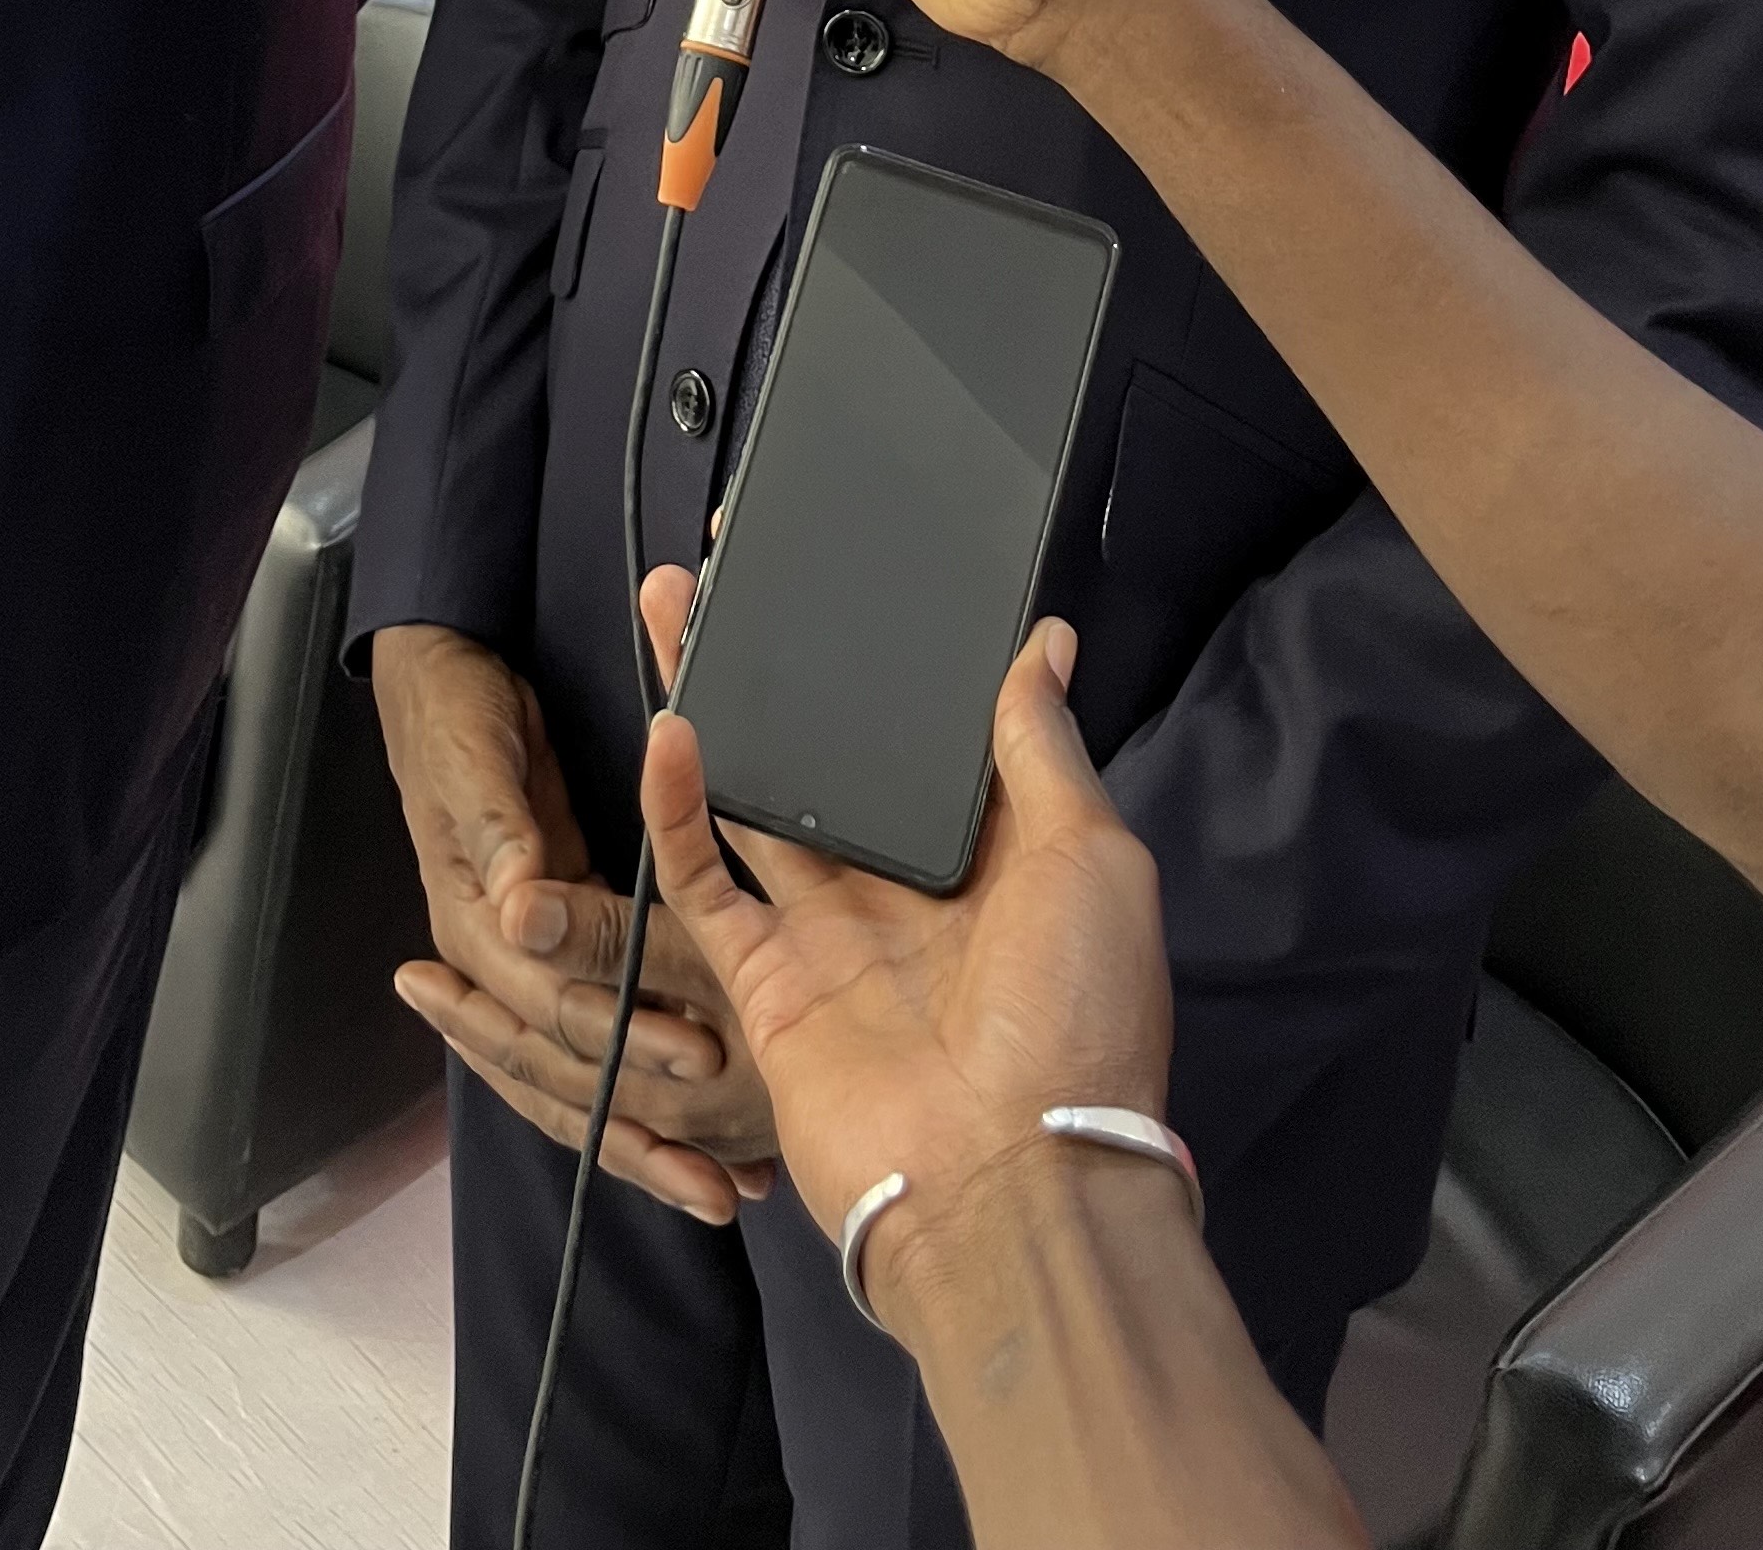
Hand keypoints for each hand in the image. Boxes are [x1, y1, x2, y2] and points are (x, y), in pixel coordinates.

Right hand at [372, 622, 779, 1222]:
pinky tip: (699, 1137)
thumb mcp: (475, 766)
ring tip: (719, 1196)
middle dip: (645, 1120)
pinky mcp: (555, 950)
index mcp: (472, 925)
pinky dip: (639, 1086)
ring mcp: (523, 963)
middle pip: (567, 1065)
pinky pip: (593, 1039)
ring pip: (577, 1076)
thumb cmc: (456, 718)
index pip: (553, 1002)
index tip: (701, 1057)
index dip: (627, 1034)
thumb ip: (501, 836)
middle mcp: (496, 959)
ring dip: (644, 1138)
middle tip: (724, 1177)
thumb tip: (521, 910)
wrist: (437, 682)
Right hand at [636, 569, 1172, 1252]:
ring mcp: (830, 933)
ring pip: (755, 795)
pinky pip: (706, 882)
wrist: (1007, 1186)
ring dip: (713, 702)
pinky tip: (669, 731)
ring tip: (672, 608)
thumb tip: (1044, 644)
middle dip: (782, 667)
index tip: (853, 576)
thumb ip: (1043, 751)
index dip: (889, 662)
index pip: (927, 740)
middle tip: (730, 575)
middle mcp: (905, 890)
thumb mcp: (1092, 864)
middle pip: (828, 756)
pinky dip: (677, 808)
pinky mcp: (767, 980)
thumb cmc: (1075, 1023)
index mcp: (993, 861)